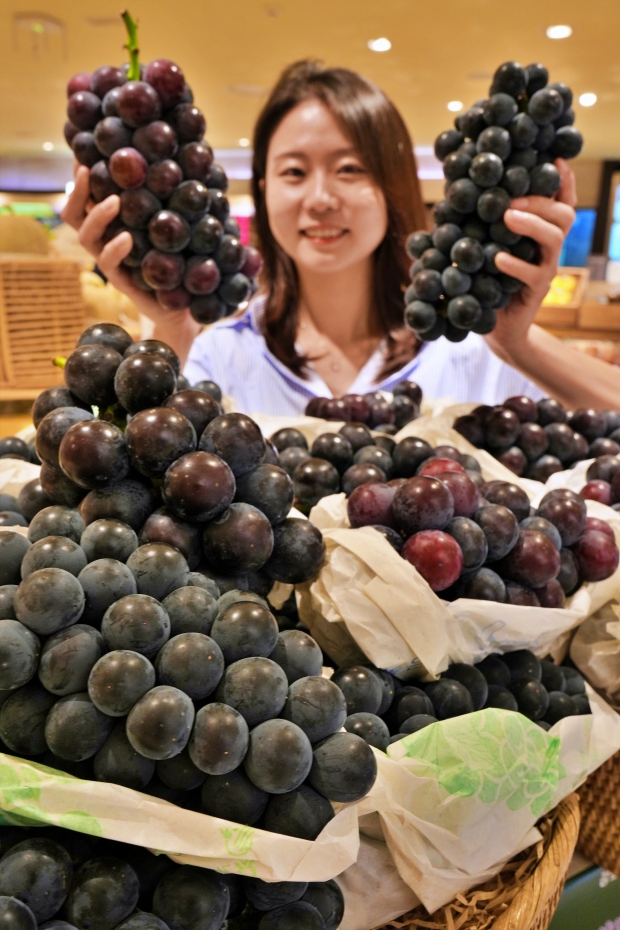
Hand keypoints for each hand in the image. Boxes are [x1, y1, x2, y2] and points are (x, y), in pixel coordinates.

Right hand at [61, 164, 200, 341]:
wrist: (187, 307)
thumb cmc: (182, 262)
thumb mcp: (176, 227)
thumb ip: (171, 202)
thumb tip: (187, 162)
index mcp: (114, 225)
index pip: (89, 199)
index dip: (82, 179)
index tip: (85, 155)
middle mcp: (107, 242)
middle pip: (75, 216)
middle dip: (78, 192)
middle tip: (89, 171)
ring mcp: (113, 263)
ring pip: (87, 238)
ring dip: (97, 216)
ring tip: (114, 201)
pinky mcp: (124, 282)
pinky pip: (109, 265)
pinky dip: (115, 249)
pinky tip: (127, 237)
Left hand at [484, 158, 576, 361]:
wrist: (494, 325)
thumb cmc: (488, 279)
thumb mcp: (484, 246)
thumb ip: (480, 221)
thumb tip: (455, 189)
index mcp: (540, 231)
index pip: (560, 202)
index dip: (562, 182)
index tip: (555, 159)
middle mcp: (549, 246)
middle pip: (563, 214)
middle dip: (541, 199)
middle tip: (512, 197)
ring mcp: (546, 268)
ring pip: (553, 239)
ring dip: (531, 224)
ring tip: (507, 217)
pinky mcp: (536, 291)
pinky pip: (533, 274)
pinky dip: (515, 265)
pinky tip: (497, 258)